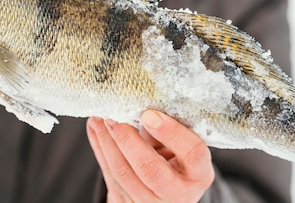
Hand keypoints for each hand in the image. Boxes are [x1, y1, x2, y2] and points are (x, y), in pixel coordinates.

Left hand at [87, 110, 213, 202]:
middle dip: (128, 140)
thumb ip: (164, 127)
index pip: (192, 153)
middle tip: (115, 117)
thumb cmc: (177, 158)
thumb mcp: (180, 144)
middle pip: (150, 169)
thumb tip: (138, 101)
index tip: (150, 114)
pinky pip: (110, 177)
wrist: (169, 191)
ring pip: (124, 175)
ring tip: (100, 119)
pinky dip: (100, 149)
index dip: (171, 132)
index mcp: (199, 173)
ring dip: (108, 143)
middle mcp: (179, 194)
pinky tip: (96, 129)